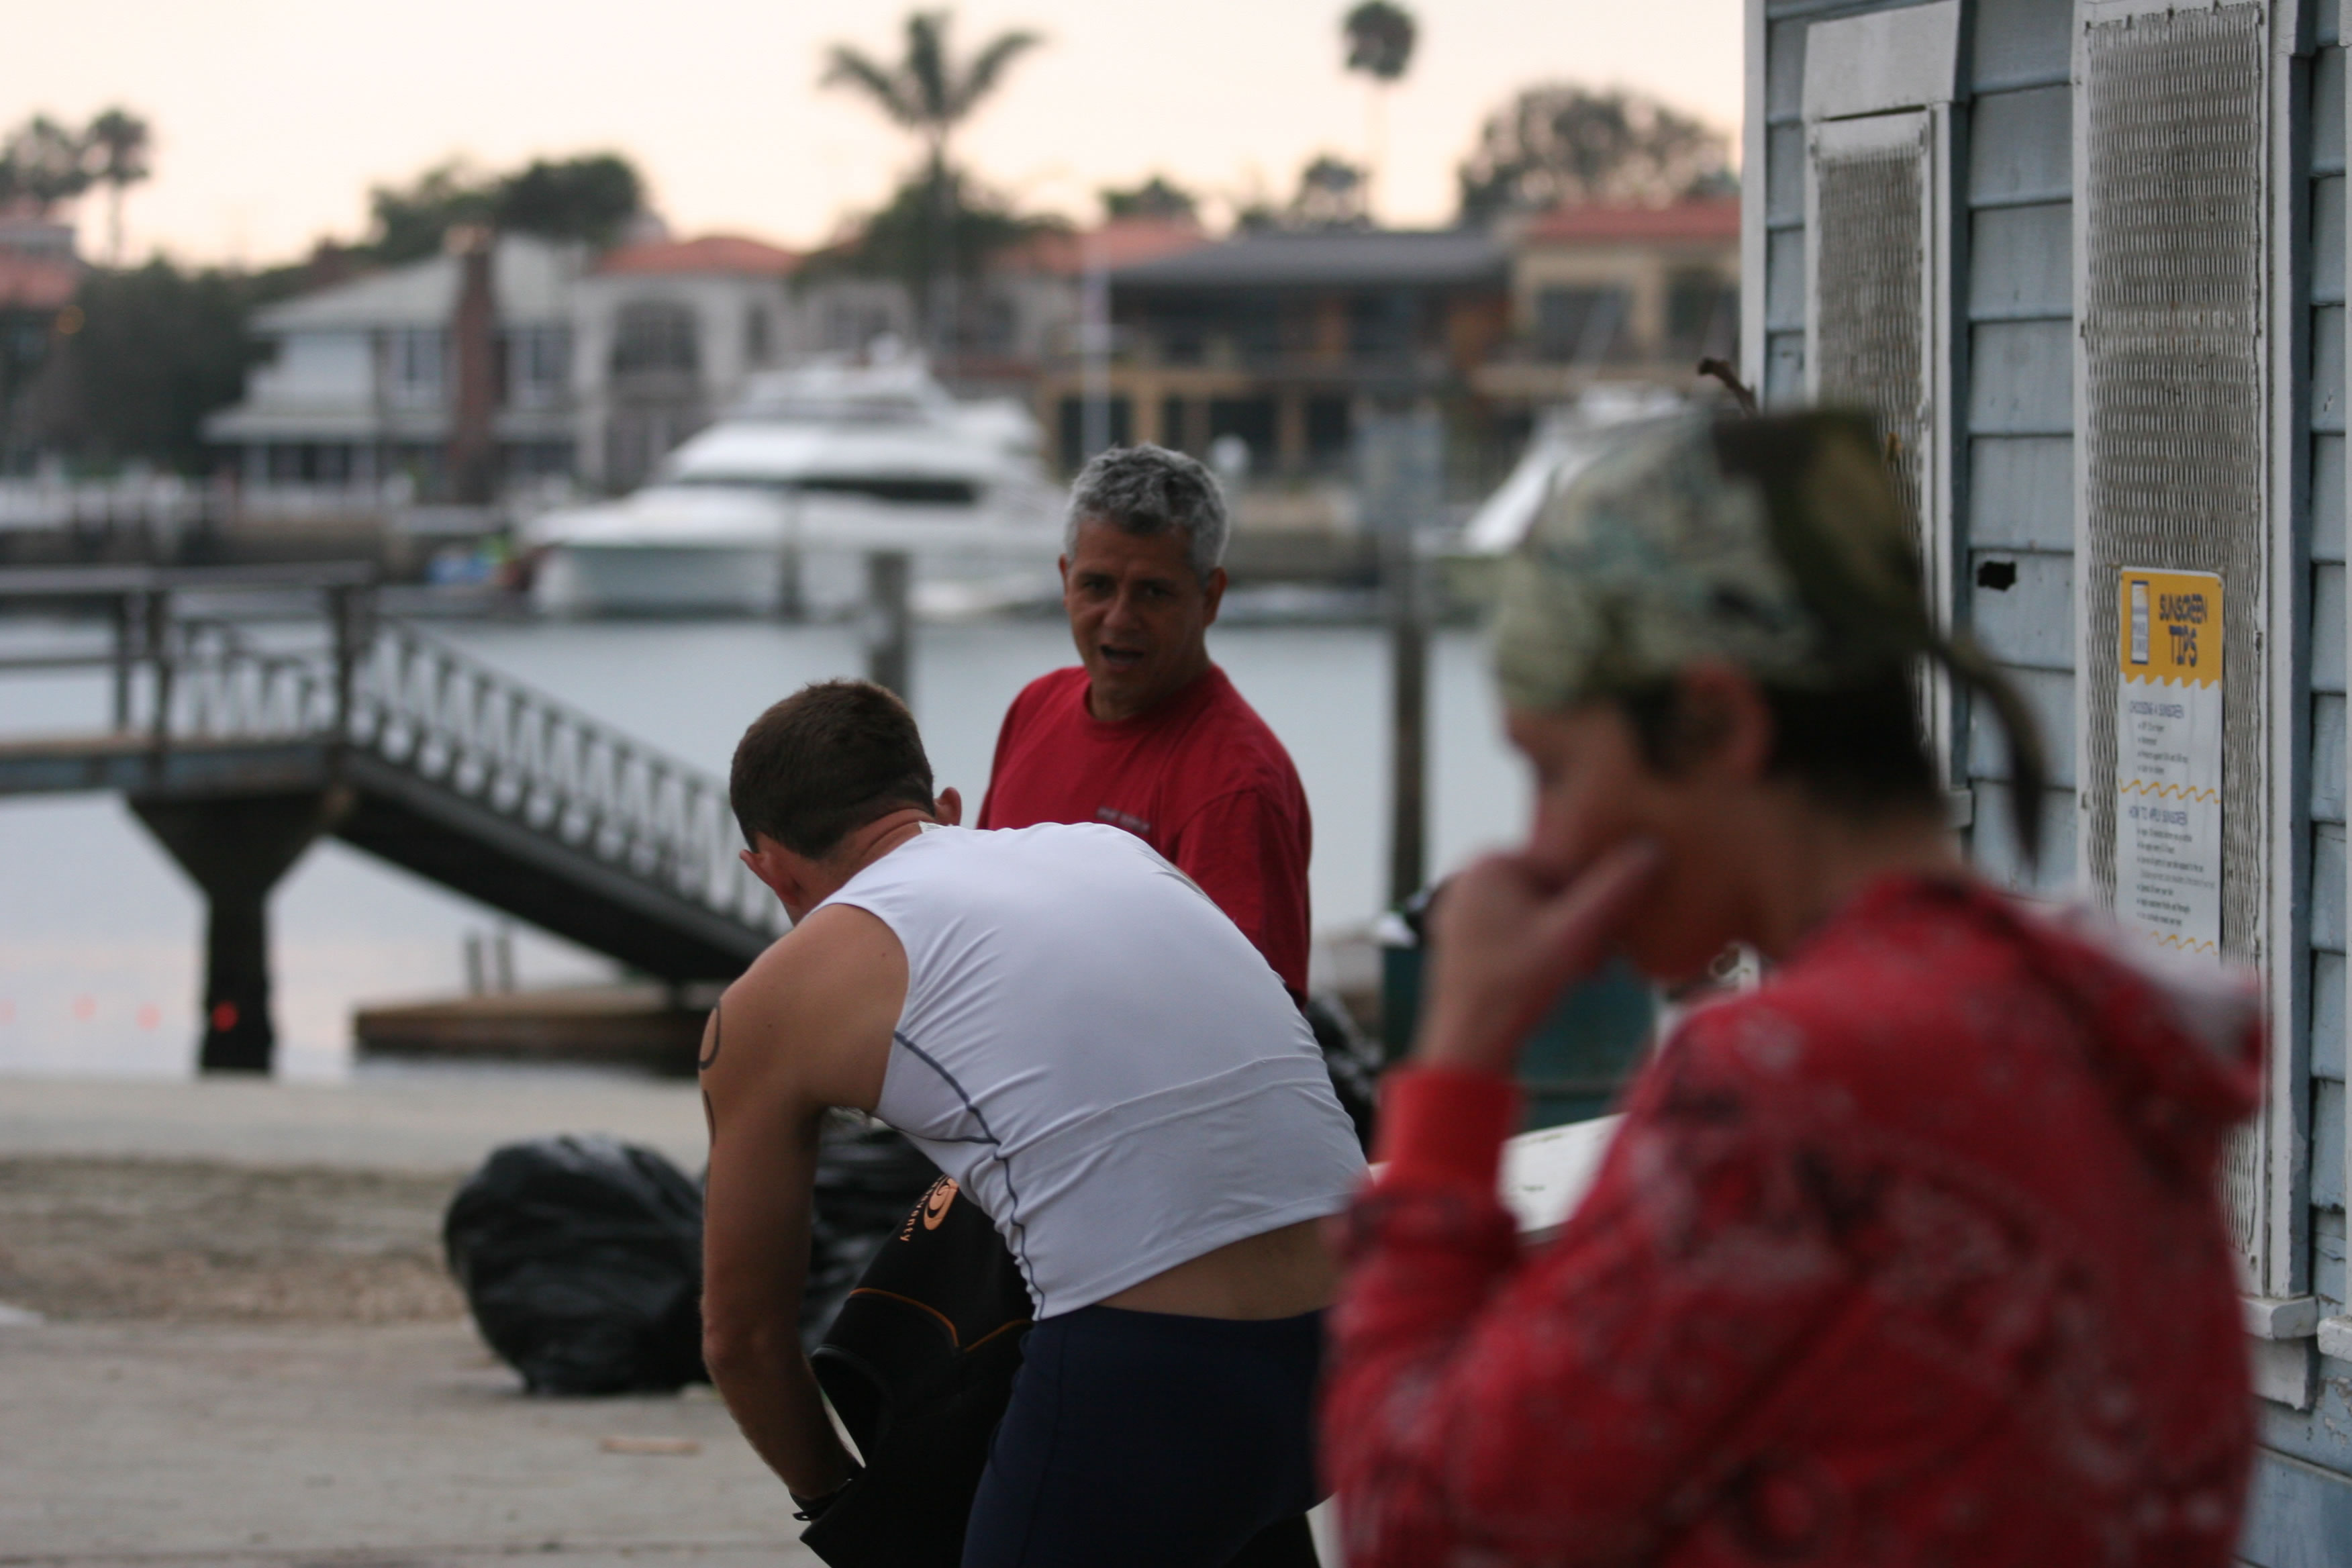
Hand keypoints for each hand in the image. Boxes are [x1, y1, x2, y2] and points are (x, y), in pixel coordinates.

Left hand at [1414, 839, 1660, 1074]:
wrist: (1468, 1046)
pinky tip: (1555, 978)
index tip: (1607, 942)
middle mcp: (1471, 877)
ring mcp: (1463, 909)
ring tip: (1580, 974)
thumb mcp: (1575, 935)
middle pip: (1553, 891)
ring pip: (1537, 913)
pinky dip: (1540, 950)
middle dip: (1581, 924)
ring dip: (1567, 940)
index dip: (1596, 905)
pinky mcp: (1463, 939)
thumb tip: (1650, 848)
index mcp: (1492, 862)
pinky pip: (1516, 932)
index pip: (1570, 868)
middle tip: (1597, 963)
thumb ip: (1614, 890)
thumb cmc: (1516, 988)